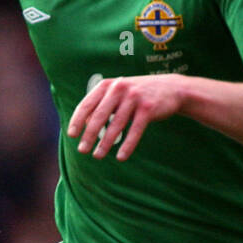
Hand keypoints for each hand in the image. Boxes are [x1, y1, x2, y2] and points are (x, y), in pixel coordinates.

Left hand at [67, 73, 185, 160]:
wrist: (171, 89)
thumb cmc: (139, 95)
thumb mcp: (118, 94)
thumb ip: (102, 105)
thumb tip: (84, 124)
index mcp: (108, 85)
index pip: (87, 104)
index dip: (78, 120)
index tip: (71, 135)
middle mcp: (119, 89)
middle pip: (99, 116)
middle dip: (89, 135)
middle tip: (82, 150)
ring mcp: (134, 98)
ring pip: (116, 125)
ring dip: (105, 143)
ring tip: (97, 156)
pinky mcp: (148, 108)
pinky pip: (135, 130)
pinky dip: (127, 145)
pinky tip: (121, 157)